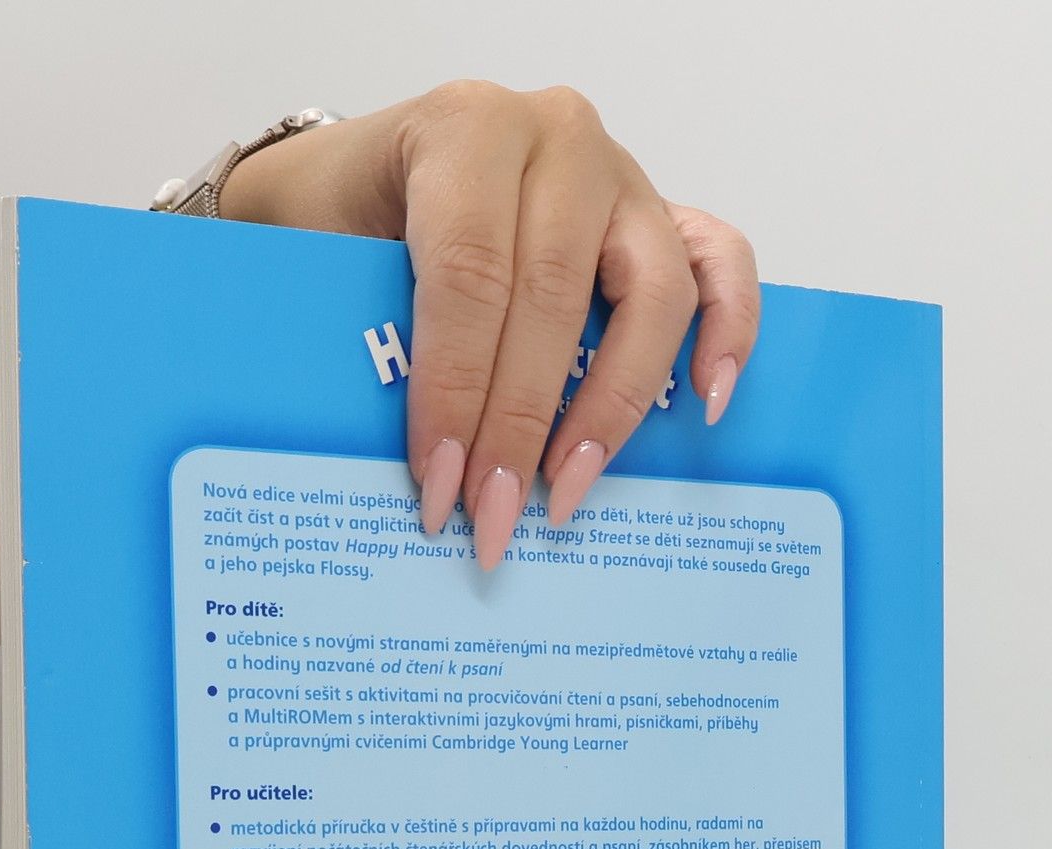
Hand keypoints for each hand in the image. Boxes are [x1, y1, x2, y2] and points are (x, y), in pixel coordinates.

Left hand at [220, 82, 760, 567]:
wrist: (372, 171)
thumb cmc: (346, 218)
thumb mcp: (321, 250)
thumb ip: (361, 331)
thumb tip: (408, 466)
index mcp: (465, 130)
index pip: (470, 273)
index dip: (457, 388)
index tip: (440, 485)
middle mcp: (555, 140)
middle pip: (552, 297)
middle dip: (519, 425)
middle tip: (494, 516)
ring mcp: (621, 176)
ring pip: (649, 294)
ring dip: (611, 407)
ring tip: (570, 489)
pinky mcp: (665, 214)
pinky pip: (720, 264)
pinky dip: (730, 331)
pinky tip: (706, 404)